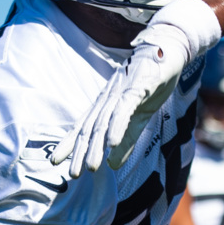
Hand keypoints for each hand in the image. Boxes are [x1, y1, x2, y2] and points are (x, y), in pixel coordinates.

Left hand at [50, 0, 220, 176]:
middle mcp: (108, 99)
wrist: (168, 50)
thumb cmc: (151, 82)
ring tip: (91, 167)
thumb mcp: (139, 116)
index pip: (83, 126)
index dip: (69, 144)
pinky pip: (124, 111)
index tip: (55, 161)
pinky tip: (112, 143)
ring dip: (96, 145)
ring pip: (104, 123)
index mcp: (106, 104)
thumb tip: (112, 165)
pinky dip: (117, 127)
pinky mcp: (137, 89)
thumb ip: (127, 139)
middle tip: (72, 173)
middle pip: (90, 128)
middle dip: (80, 151)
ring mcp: (120, 93)